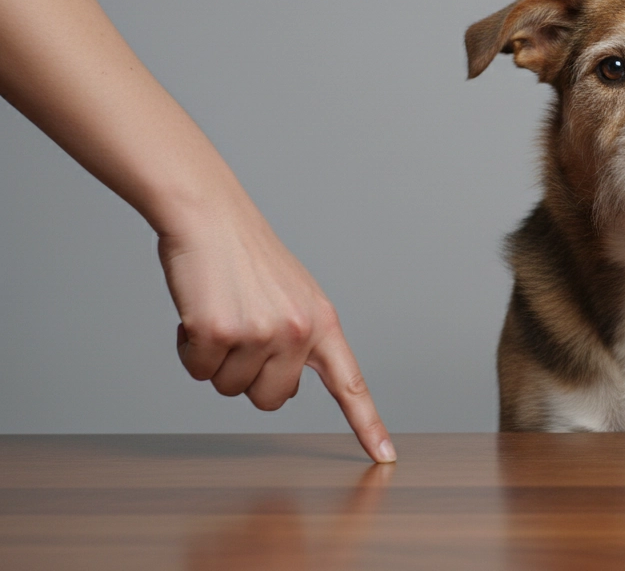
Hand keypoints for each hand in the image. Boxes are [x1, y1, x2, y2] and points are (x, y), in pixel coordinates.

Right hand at [158, 206, 395, 462]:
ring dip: (215, 360)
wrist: (211, 217)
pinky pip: (197, 371)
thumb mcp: (295, 297)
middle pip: (270, 401)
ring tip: (222, 313)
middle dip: (247, 378)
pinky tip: (199, 313)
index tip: (386, 456)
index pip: (351, 384)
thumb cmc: (248, 258)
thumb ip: (302, 342)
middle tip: (241, 332)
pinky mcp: (218, 332)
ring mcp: (260, 334)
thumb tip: (292, 390)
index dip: (366, 424)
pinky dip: (189, 349)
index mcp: (323, 323)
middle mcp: (298, 332)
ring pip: (228, 388)